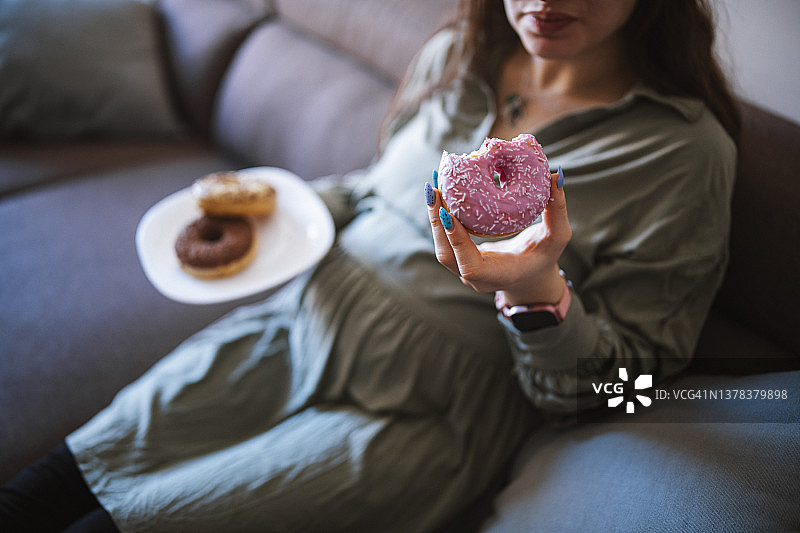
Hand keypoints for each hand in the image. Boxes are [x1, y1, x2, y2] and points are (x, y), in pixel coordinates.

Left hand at [425, 168, 570, 305]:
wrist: (529, 277)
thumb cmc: (544, 257)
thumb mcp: (557, 237)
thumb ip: (557, 210)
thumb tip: (555, 176)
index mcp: (500, 275)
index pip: (471, 266)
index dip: (457, 241)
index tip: (448, 213)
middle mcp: (477, 277)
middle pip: (447, 255)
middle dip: (437, 223)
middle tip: (434, 190)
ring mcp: (465, 270)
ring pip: (442, 248)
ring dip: (434, 218)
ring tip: (432, 186)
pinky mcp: (459, 259)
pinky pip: (444, 240)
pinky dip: (439, 218)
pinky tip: (439, 192)